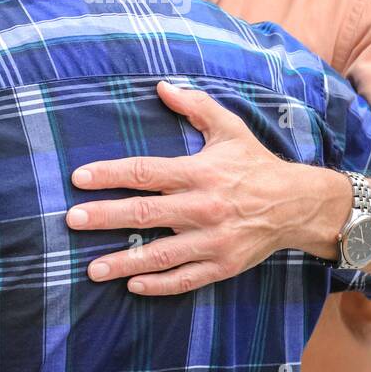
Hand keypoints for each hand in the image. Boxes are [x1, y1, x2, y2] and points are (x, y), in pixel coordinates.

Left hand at [66, 81, 343, 295]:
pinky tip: (133, 285)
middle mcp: (204, 207)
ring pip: (161, 254)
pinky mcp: (223, 265)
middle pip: (146, 213)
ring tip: (92, 268)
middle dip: (106, 217)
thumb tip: (161, 86)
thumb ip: (195, 106)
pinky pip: (186, 278)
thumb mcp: (230, 128)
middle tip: (72, 220)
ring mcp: (214, 240)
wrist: (297, 204)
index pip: (146, 171)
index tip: (80, 178)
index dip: (110, 174)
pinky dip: (159, 284)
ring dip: (124, 261)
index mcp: (200, 172)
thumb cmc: (255, 164)